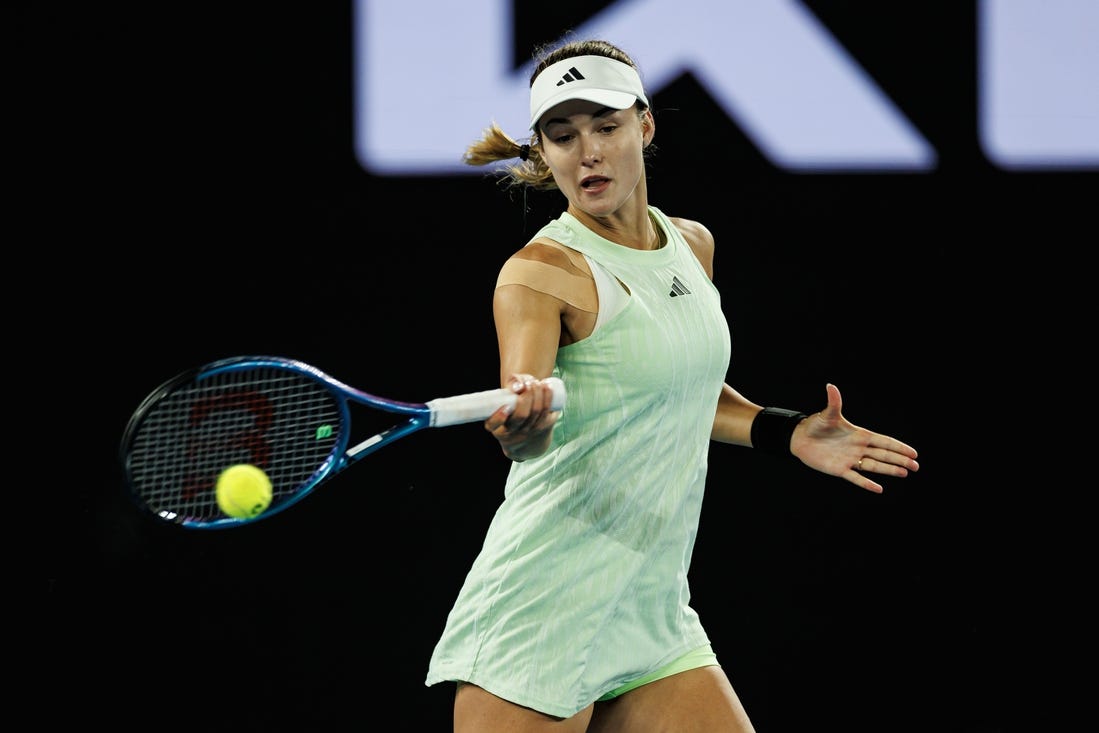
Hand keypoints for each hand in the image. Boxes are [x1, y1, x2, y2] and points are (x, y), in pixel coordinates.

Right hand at [484, 374, 560, 460]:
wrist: (527, 417)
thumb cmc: (513, 399)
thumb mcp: (509, 390)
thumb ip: (512, 383)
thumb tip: (519, 386)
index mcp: (496, 426)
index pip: (492, 425)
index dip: (498, 418)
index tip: (506, 407)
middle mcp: (512, 432)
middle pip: (520, 416)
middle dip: (526, 397)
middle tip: (527, 383)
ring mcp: (528, 431)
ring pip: (535, 412)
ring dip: (538, 394)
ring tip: (536, 382)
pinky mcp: (542, 427)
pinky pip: (546, 412)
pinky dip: (547, 397)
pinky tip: (547, 386)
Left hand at [791, 383, 919, 492]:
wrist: (800, 438)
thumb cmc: (816, 424)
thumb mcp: (827, 414)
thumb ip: (833, 402)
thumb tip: (830, 385)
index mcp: (859, 435)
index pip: (884, 441)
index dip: (898, 446)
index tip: (913, 453)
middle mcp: (858, 448)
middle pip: (883, 455)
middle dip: (899, 459)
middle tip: (916, 466)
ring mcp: (850, 460)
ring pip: (874, 466)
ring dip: (889, 470)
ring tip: (904, 473)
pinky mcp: (840, 470)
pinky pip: (856, 478)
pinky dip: (866, 484)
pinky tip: (879, 489)